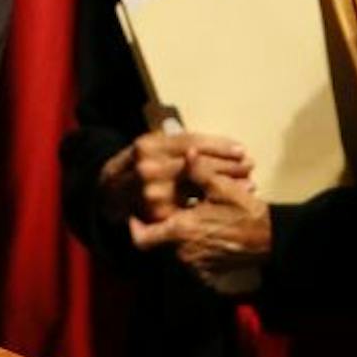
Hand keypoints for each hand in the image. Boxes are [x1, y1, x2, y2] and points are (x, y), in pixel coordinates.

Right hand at [97, 130, 252, 224]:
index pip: (192, 142)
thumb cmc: (136, 166)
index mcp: (149, 145)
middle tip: (249, 164)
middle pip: (199, 164)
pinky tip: (230, 199)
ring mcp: (152, 192)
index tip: (241, 148)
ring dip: (227, 184)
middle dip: (229, 165)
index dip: (219, 145)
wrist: (107, 194)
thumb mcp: (151, 147)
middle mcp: (149, 167)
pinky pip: (193, 207)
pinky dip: (214, 203)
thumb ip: (176, 144)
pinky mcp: (158, 214)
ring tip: (248, 182)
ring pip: (199, 186)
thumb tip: (207, 145)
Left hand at [128, 172, 271, 290]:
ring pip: (175, 250)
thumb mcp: (223, 187)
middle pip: (159, 242)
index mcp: (181, 231)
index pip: (142, 237)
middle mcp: (183, 253)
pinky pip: (191, 260)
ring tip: (188, 218)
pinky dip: (192, 248)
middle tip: (169, 209)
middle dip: (162, 226)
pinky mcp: (209, 272)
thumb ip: (199, 170)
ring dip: (178, 237)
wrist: (272, 240)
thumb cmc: (246, 213)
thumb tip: (187, 153)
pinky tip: (203, 233)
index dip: (134, 227)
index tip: (135, 215)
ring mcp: (196, 265)